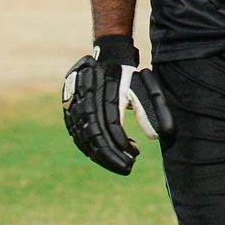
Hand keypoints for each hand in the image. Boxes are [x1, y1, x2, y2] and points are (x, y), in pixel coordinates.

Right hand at [62, 35, 175, 174]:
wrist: (107, 56)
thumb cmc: (127, 75)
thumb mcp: (140, 88)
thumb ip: (147, 110)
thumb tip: (155, 136)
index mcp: (104, 94)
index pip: (110, 127)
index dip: (121, 144)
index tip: (134, 154)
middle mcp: (86, 101)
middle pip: (95, 138)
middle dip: (111, 157)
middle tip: (127, 168)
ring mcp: (74, 106)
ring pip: (84, 140)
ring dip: (101, 155)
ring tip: (119, 162)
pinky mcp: (69, 111)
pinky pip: (78, 136)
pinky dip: (91, 148)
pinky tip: (105, 154)